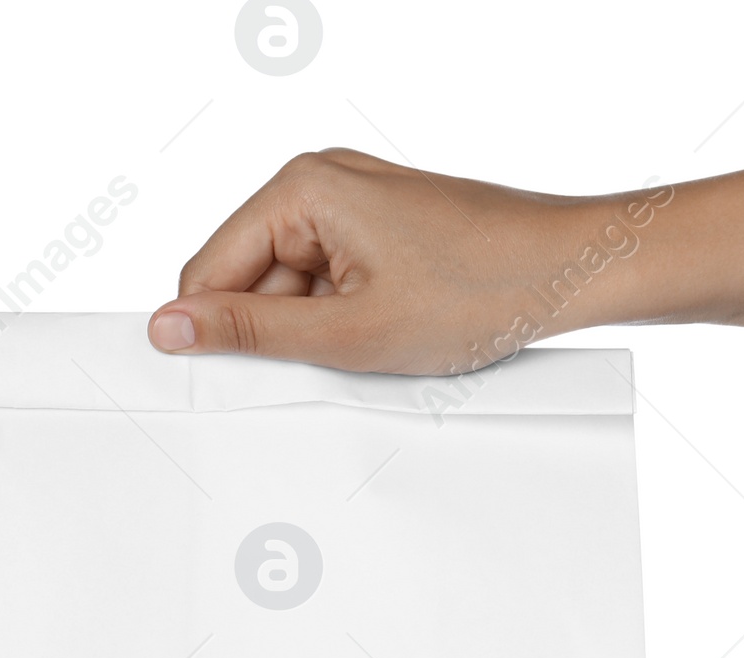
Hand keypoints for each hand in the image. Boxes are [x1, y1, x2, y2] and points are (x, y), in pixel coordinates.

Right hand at [148, 148, 661, 374]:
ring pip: (297, 287)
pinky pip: (336, 281)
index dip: (213, 333)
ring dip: (320, 332)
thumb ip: (253, 331)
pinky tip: (389, 340)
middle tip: (329, 373)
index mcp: (298, 189)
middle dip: (278, 333)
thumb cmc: (480, 290)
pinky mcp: (384, 228)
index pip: (208, 270)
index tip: (226, 389)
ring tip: (377, 351)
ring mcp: (355, 203)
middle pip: (252, 278)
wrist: (573, 270)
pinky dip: (349, 319)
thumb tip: (169, 327)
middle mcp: (320, 182)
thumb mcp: (351, 331)